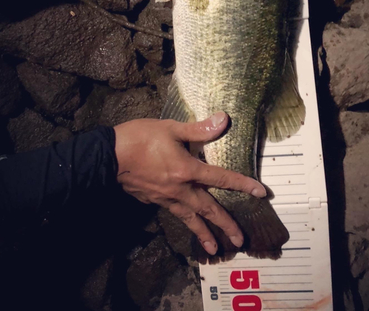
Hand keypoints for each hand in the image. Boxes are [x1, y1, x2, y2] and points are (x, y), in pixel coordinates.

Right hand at [114, 112, 265, 255]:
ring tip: (214, 249)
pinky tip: (183, 221)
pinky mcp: (153, 200)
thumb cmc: (140, 138)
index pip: (221, 179)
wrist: (108, 156)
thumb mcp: (171, 128)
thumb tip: (223, 119)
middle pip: (207, 209)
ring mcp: (165, 198)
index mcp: (187, 170)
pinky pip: (173, 213)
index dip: (242, 184)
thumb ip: (199, 129)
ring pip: (189, 218)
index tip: (260, 193)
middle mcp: (179, 189)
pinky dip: (182, 220)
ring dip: (203, 233)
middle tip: (239, 240)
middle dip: (225, 225)